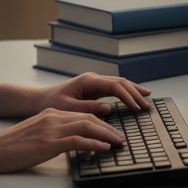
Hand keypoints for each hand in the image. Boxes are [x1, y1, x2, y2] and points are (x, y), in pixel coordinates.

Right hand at [0, 108, 125, 173]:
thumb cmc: (10, 147)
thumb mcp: (35, 134)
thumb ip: (52, 134)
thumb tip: (69, 143)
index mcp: (50, 115)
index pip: (82, 115)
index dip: (100, 122)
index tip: (111, 131)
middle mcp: (52, 118)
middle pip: (89, 118)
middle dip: (108, 127)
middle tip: (121, 137)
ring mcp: (51, 130)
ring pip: (87, 126)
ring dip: (106, 134)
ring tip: (118, 142)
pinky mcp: (48, 143)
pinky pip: (77, 141)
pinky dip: (94, 143)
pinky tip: (103, 148)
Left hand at [36, 72, 151, 115]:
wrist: (40, 100)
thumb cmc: (51, 104)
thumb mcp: (68, 109)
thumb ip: (88, 108)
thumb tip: (108, 108)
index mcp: (87, 81)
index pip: (114, 86)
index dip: (128, 96)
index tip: (137, 107)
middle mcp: (93, 79)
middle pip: (120, 82)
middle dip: (135, 93)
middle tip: (147, 105)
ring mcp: (94, 83)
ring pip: (119, 83)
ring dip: (133, 91)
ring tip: (147, 98)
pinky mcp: (94, 89)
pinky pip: (114, 89)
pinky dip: (126, 92)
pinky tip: (134, 97)